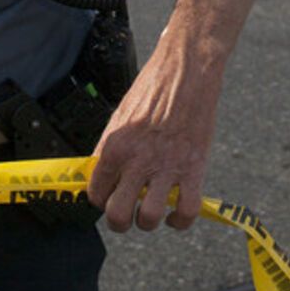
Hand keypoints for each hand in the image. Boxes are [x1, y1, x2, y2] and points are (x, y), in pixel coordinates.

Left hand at [87, 41, 222, 232]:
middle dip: (120, 221)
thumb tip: (99, 174)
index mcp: (114, 145)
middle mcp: (137, 159)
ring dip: (148, 221)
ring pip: (149, 218)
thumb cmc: (153, 87)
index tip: (110, 196)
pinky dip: (180, 221)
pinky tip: (176, 213)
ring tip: (152, 210)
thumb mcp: (120, 114)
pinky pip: (186, 211)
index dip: (102, 200)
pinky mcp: (194, 167)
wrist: (188, 68)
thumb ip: (109, 147)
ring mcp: (166, 165)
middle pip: (117, 215)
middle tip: (127, 213)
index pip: (95, 194)